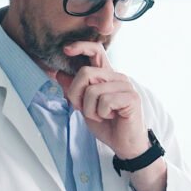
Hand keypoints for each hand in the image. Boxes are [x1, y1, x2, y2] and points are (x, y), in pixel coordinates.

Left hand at [56, 42, 149, 158]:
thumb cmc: (108, 125)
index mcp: (106, 75)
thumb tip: (59, 74)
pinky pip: (104, 101)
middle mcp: (117, 76)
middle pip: (85, 73)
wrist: (124, 145)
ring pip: (92, 90)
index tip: (66, 50)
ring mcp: (125, 86)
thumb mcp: (84, 107)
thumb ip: (74, 91)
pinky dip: (101, 114)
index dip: (81, 46)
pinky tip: (111, 117)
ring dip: (90, 109)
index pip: (96, 50)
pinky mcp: (131, 97)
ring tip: (102, 116)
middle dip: (76, 94)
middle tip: (83, 109)